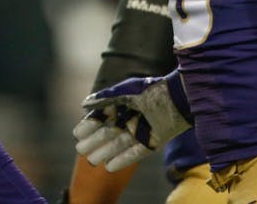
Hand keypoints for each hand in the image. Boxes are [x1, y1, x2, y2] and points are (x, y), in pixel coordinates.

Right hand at [73, 68, 192, 171]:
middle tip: (80, 150)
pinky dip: (123, 160)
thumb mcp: (124, 91)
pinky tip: (110, 167)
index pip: (102, 117)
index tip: (77, 134)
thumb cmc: (151, 90)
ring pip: (119, 144)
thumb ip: (104, 98)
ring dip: (105, 152)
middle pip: (108, 133)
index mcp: (122, 104)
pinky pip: (135, 153)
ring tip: (91, 160)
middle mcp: (130, 118)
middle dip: (94, 141)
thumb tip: (83, 105)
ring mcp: (141, 131)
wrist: (179, 98)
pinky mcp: (153, 142)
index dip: (89, 126)